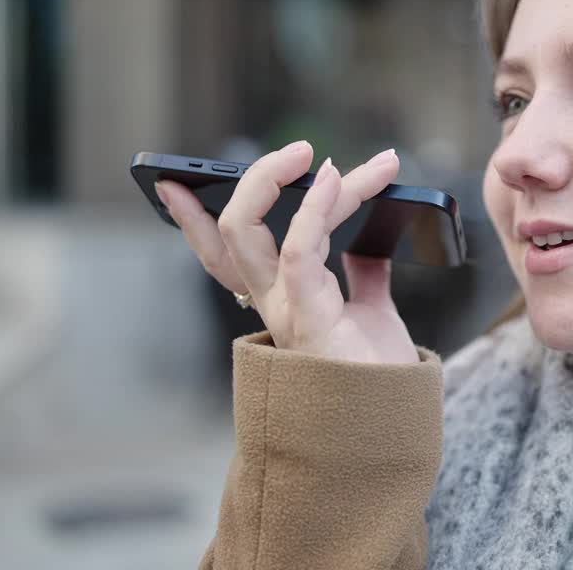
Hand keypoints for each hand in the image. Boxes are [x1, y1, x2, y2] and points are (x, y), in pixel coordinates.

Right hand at [155, 141, 417, 363]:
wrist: (395, 422)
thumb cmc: (377, 375)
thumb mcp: (368, 310)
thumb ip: (362, 275)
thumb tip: (372, 240)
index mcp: (279, 300)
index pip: (224, 254)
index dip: (194, 218)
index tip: (176, 180)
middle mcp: (271, 303)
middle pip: (228, 234)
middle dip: (248, 183)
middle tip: (297, 151)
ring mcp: (283, 310)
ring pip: (245, 232)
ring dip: (280, 181)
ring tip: (316, 155)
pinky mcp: (306, 317)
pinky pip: (295, 251)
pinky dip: (314, 208)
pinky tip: (336, 180)